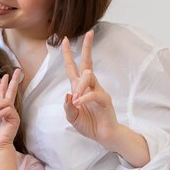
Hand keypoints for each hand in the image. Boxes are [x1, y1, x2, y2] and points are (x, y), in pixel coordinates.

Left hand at [0, 68, 21, 149]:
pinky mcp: (15, 117)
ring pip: (6, 101)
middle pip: (11, 91)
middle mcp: (7, 108)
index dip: (4, 84)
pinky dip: (0, 113)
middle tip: (18, 70)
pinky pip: (8, 109)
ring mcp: (12, 112)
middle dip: (14, 80)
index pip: (2, 93)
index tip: (6, 75)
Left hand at [62, 30, 119, 146]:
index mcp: (79, 88)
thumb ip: (68, 107)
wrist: (103, 136)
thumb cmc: (88, 124)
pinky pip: (94, 94)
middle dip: (86, 48)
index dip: (68, 54)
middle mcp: (90, 86)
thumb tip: (68, 95)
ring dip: (80, 86)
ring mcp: (98, 91)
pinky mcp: (105, 100)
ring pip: (89, 76)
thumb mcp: (72, 117)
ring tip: (77, 101)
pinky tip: (80, 103)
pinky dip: (85, 98)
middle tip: (89, 34)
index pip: (73, 67)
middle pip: (87, 63)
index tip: (65, 39)